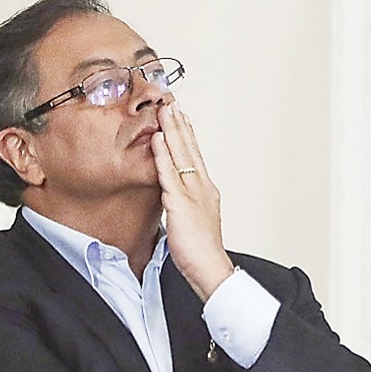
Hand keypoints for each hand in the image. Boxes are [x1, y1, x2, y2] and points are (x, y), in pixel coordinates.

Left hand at [152, 100, 234, 300]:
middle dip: (180, 124)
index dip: (187, 135)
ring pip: (181, 155)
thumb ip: (184, 205)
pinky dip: (164, 155)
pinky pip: (170, 174)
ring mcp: (193, 194)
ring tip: (165, 111)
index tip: (180, 117)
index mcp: (206, 191)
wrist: (211, 269)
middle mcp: (202, 187)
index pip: (195, 156)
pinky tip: (159, 139)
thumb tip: (175, 199)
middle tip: (172, 103)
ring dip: (172, 131)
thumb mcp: (193, 221)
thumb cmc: (202, 252)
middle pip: (190, 149)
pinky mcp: (181, 203)